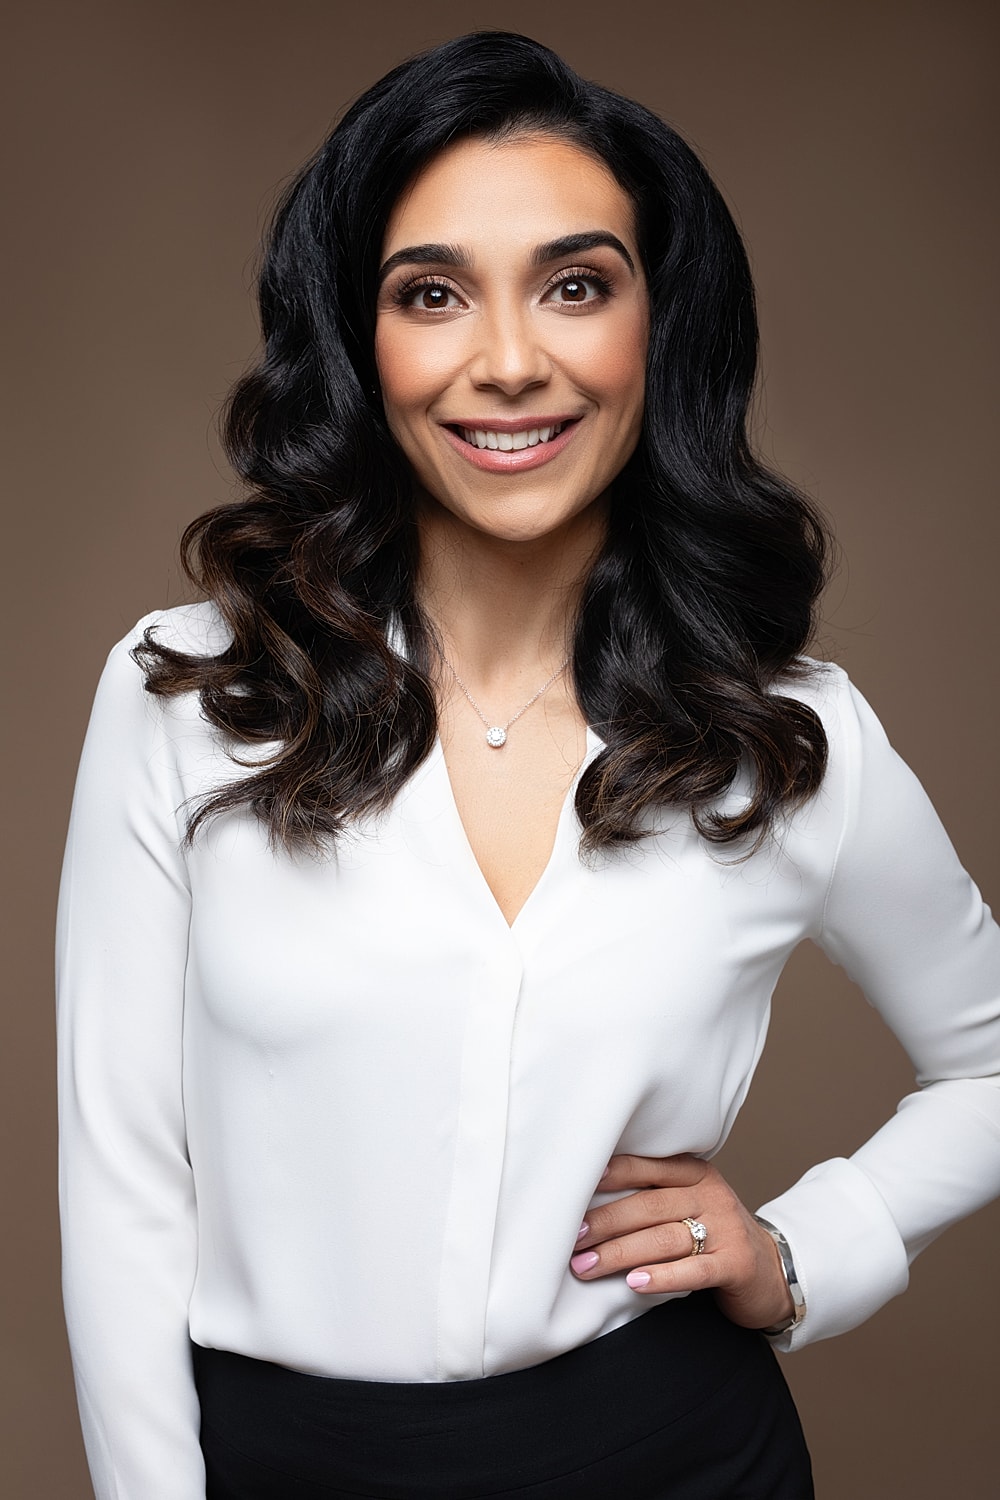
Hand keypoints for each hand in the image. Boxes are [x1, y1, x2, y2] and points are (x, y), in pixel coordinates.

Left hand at [569, 1153, 793, 1331]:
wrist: (771, 1270)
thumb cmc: (713, 1236)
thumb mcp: (688, 1205)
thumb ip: (650, 1199)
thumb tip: (586, 1207)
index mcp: (694, 1173)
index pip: (646, 1166)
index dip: (610, 1175)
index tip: (573, 1188)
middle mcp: (711, 1194)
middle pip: (649, 1205)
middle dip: (605, 1222)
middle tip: (572, 1239)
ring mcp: (726, 1228)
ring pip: (665, 1237)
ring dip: (621, 1253)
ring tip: (587, 1265)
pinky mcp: (737, 1263)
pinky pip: (694, 1269)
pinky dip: (661, 1276)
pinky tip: (634, 1283)